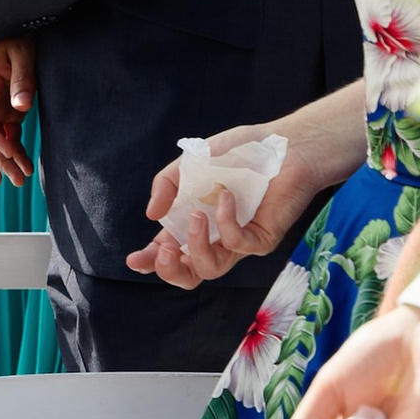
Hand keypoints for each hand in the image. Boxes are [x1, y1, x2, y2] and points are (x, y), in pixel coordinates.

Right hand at [0, 34, 37, 186]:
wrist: (19, 32)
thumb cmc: (19, 38)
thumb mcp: (23, 53)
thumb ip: (22, 78)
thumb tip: (21, 107)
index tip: (9, 151)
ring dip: (2, 162)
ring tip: (20, 181)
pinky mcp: (7, 113)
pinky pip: (7, 137)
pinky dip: (15, 153)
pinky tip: (26, 168)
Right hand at [126, 123, 313, 289]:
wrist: (285, 144)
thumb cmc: (240, 152)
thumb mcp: (191, 162)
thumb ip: (167, 186)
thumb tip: (150, 215)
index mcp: (194, 222)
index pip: (168, 252)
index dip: (150, 261)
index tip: (134, 259)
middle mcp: (216, 236)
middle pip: (190, 274)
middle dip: (170, 270)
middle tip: (165, 249)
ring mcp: (240, 241)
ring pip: (212, 269)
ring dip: (196, 246)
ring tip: (196, 216)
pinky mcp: (263, 238)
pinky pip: (239, 244)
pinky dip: (226, 221)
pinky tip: (225, 196)